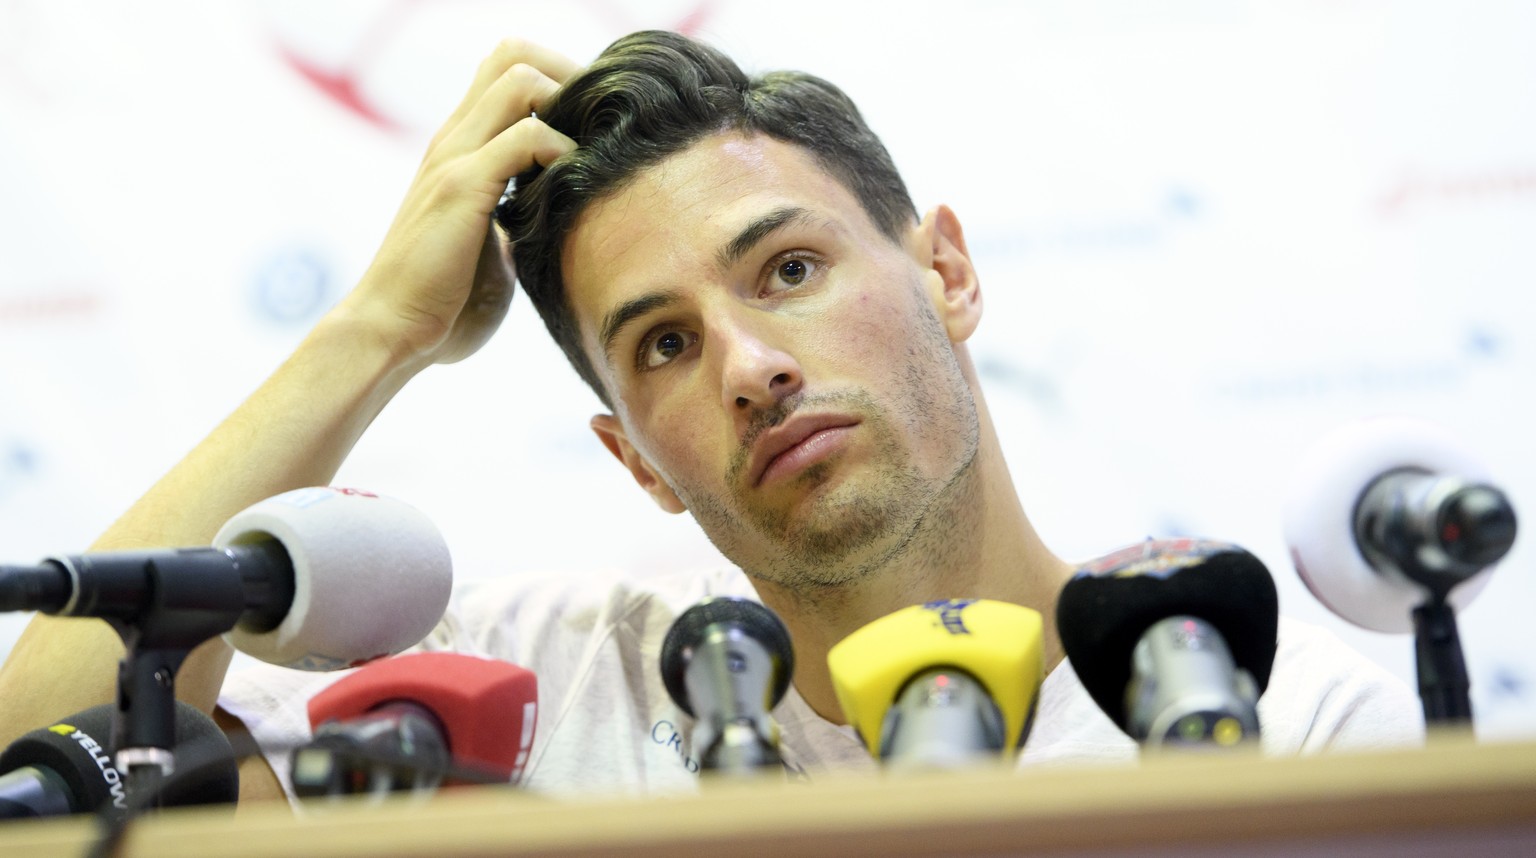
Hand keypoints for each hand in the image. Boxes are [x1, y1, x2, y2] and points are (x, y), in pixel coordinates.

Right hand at [345, 39, 579, 367]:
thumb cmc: (442, 304)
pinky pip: (526, 137)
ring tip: (589, 152)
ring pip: (518, 79)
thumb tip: (552, 229)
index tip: (591, 126)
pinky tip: (572, 188)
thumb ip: (513, 221)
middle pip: (512, 53)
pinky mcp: (461, 188)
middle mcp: (454, 140)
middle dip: (569, 75)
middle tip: (599, 125)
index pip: (506, 71)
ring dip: (569, 104)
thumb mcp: (489, 247)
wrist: (392, 333)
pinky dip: (562, 152)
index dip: (556, 81)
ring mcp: (454, 158)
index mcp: (460, 150)